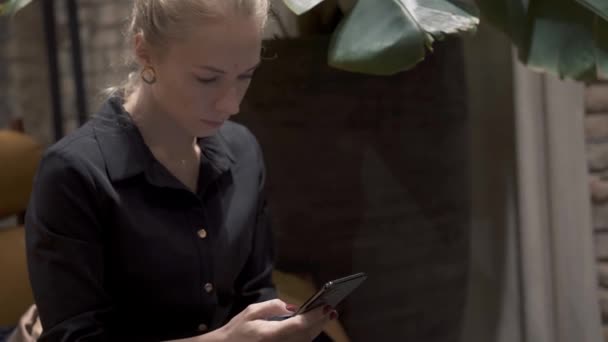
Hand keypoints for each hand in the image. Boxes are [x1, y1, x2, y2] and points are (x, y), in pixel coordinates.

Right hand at [216, 299, 335, 341]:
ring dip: (316, 329)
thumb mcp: (251, 313)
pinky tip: (312, 328)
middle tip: (330, 310)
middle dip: (320, 322)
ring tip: (325, 317)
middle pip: (307, 335)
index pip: (299, 325)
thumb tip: (293, 308)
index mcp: (270, 334)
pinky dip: (307, 337)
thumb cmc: (236, 331)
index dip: (315, 316)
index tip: (326, 307)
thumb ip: (273, 307)